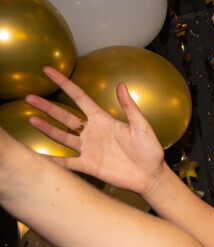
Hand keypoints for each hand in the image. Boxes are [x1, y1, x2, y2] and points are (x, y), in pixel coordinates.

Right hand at [25, 66, 168, 195]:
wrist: (152, 175)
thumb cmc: (150, 150)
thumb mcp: (141, 125)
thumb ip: (129, 106)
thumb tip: (121, 84)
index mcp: (103, 120)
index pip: (79, 98)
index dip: (64, 84)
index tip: (49, 71)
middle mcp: (92, 132)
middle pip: (64, 116)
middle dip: (47, 107)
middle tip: (29, 97)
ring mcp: (89, 149)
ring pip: (62, 136)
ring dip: (47, 129)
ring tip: (32, 120)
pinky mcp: (89, 165)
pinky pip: (68, 162)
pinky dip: (54, 161)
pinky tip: (40, 157)